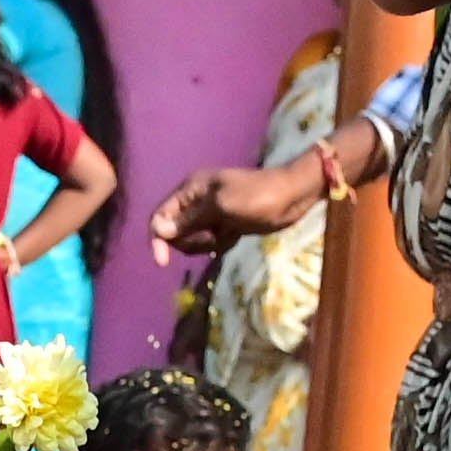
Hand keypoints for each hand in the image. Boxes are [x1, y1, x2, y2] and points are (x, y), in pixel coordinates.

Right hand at [152, 157, 315, 259]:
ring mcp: (210, 213)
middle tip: (212, 238)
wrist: (292, 197)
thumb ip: (189, 218)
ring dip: (205, 244)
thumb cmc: (258, 197)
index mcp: (191, 189)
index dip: (158, 239)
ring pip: (191, 239)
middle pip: (174, 231)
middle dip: (189, 242)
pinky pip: (209, 241)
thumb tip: (158, 230)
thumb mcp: (222, 206)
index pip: (160, 216)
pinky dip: (218, 244)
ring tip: (226, 235)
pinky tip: (234, 236)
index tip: (163, 261)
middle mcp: (196, 200)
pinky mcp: (224, 224)